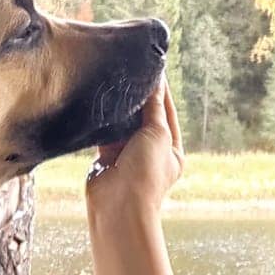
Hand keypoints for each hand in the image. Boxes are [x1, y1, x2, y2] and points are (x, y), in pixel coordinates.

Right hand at [84, 77, 184, 221]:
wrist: (119, 206)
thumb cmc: (146, 174)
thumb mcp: (158, 134)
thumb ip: (155, 107)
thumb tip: (157, 82)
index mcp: (172, 149)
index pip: (167, 112)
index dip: (161, 90)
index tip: (154, 68)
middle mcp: (151, 152)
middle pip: (146, 117)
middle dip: (140, 97)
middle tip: (132, 71)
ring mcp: (128, 156)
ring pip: (125, 125)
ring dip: (122, 109)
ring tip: (116, 82)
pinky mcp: (107, 158)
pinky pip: (106, 133)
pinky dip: (105, 121)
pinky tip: (102, 103)